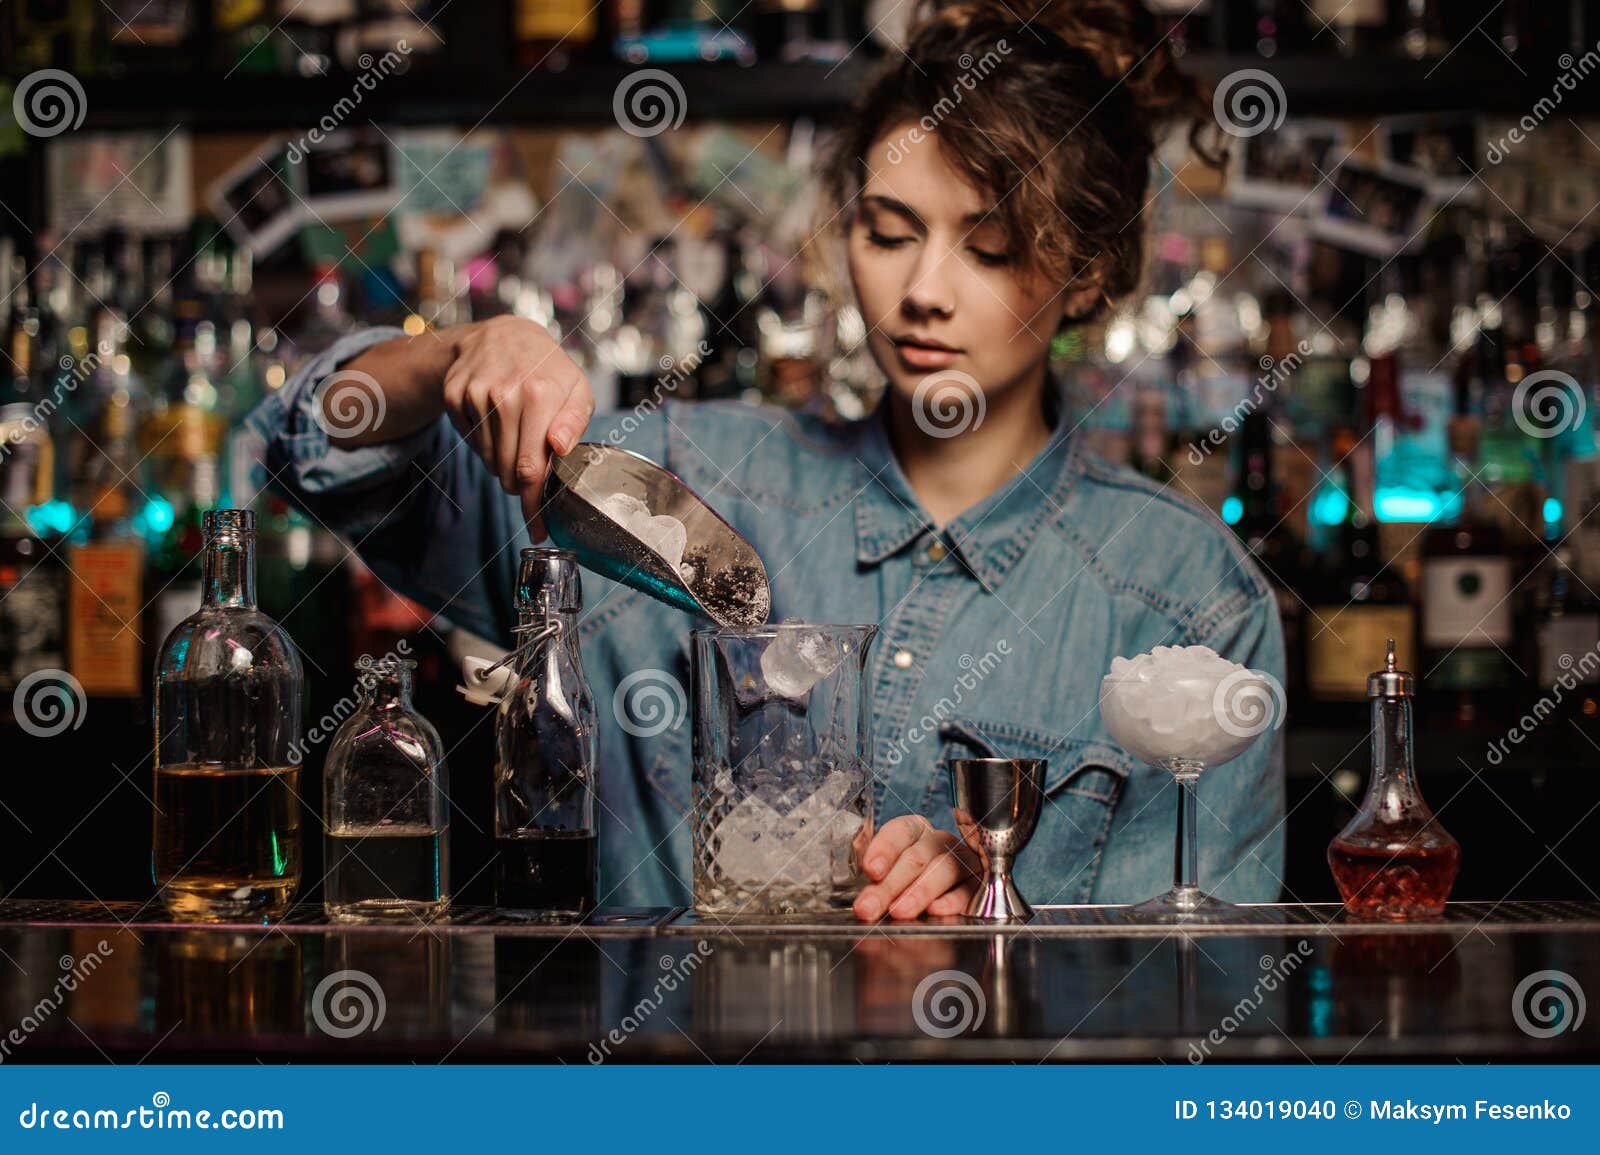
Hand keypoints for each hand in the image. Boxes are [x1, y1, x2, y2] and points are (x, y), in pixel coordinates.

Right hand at [442, 315, 594, 539]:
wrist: (502, 335)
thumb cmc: (548, 369)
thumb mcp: (576, 388)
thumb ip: (575, 420)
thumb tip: (559, 447)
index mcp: (541, 393)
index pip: (533, 467)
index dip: (534, 504)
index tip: (538, 528)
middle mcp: (505, 393)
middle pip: (509, 471)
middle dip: (522, 488)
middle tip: (530, 488)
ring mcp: (475, 393)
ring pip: (490, 461)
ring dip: (506, 465)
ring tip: (518, 441)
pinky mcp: (454, 394)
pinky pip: (472, 443)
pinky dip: (486, 445)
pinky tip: (497, 424)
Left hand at [852, 815, 981, 921]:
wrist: (943, 893)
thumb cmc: (907, 880)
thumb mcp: (887, 872)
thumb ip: (875, 878)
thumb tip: (862, 898)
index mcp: (915, 831)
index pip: (901, 831)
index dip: (885, 849)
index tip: (870, 869)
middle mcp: (940, 842)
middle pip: (917, 857)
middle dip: (890, 884)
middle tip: (870, 906)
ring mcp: (962, 861)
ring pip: (944, 869)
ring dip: (919, 892)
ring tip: (899, 911)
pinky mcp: (977, 885)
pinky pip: (968, 890)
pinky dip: (952, 901)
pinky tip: (935, 910)